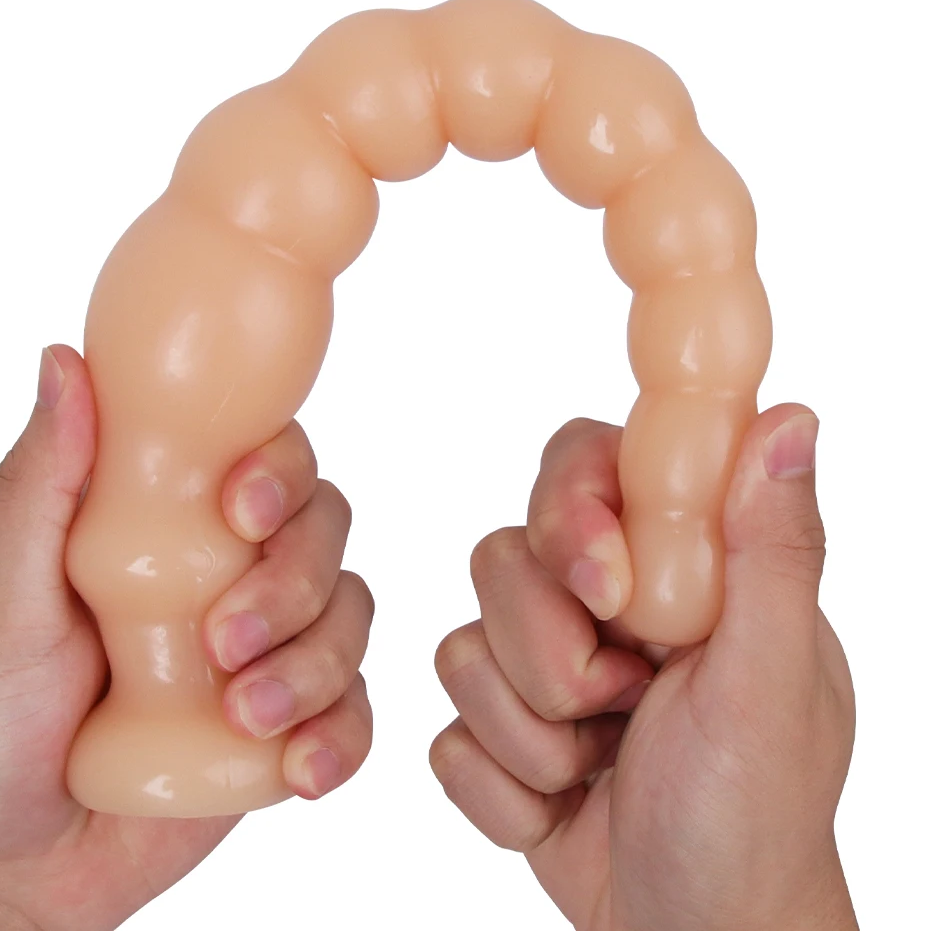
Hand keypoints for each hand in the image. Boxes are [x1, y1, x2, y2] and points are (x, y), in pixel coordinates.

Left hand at [0, 345, 373, 930]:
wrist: (4, 862)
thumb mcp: (3, 599)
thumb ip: (41, 484)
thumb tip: (62, 359)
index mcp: (173, 529)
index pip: (265, 464)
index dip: (280, 474)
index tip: (243, 511)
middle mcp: (233, 578)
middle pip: (323, 538)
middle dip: (293, 585)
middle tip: (225, 641)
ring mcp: (267, 653)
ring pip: (348, 621)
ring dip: (313, 666)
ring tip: (245, 717)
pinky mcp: (289, 728)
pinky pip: (352, 713)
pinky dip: (342, 737)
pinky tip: (302, 768)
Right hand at [430, 407, 856, 930]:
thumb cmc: (753, 817)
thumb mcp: (772, 677)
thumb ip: (774, 548)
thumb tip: (790, 419)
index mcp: (672, 563)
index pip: (582, 466)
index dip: (570, 514)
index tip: (603, 594)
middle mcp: (598, 600)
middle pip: (501, 559)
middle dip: (552, 660)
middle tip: (623, 707)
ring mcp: (539, 662)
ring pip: (462, 649)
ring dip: (531, 736)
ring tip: (600, 768)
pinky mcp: (497, 725)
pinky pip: (446, 733)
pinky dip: (506, 789)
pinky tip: (565, 808)